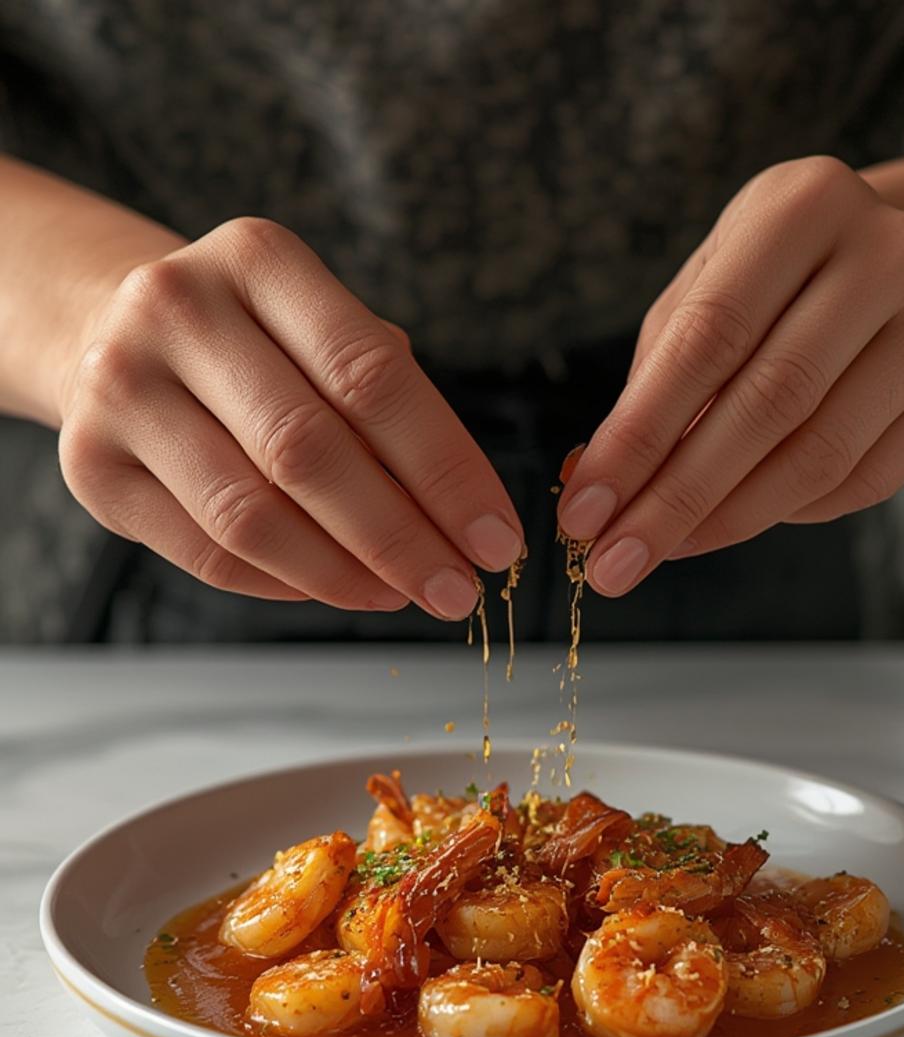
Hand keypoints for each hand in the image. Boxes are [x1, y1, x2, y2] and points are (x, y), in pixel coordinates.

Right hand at [58, 219, 522, 615]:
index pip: (371, 377)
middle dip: (400, 538)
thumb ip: (389, 410)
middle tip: (457, 592)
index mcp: (258, 259)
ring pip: (250, 514)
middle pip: (307, 450)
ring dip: (343, 574)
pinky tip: (335, 588)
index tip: (497, 539)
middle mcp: (177, 310)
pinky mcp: (91, 468)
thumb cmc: (255, 343)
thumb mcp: (324, 334)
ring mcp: (120, 388)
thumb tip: (462, 524)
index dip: (446, 471)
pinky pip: (206, 553)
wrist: (111, 333)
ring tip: (400, 596)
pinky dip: (283, 584)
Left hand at [558, 156, 903, 593]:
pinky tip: (737, 522)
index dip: (638, 437)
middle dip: (678, 498)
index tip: (582, 513)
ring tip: (664, 553)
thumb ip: (651, 384)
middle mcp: (886, 254)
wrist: (884, 261)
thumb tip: (593, 488)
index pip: (708, 340)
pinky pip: (864, 481)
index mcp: (804, 205)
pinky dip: (790, 514)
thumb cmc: (765, 285)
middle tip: (615, 564)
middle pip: (769, 405)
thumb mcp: (702, 295)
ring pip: (821, 454)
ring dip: (730, 520)